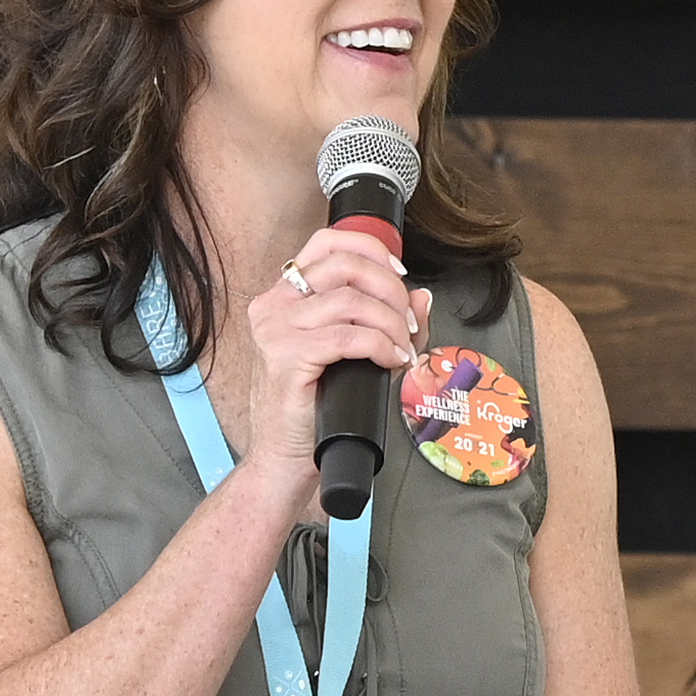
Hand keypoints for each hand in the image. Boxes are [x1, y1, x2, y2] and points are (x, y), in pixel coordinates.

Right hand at [225, 222, 428, 493]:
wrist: (288, 454)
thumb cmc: (317, 405)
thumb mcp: (359, 354)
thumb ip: (391, 323)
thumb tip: (422, 297)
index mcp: (285, 294)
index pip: (327, 241)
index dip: (371, 249)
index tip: (400, 275)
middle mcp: (274, 304)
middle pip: (345, 266)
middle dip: (390, 290)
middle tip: (408, 323)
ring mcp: (275, 329)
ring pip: (350, 301)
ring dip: (391, 323)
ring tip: (401, 348)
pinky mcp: (284, 356)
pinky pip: (347, 337)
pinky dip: (380, 345)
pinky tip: (391, 361)